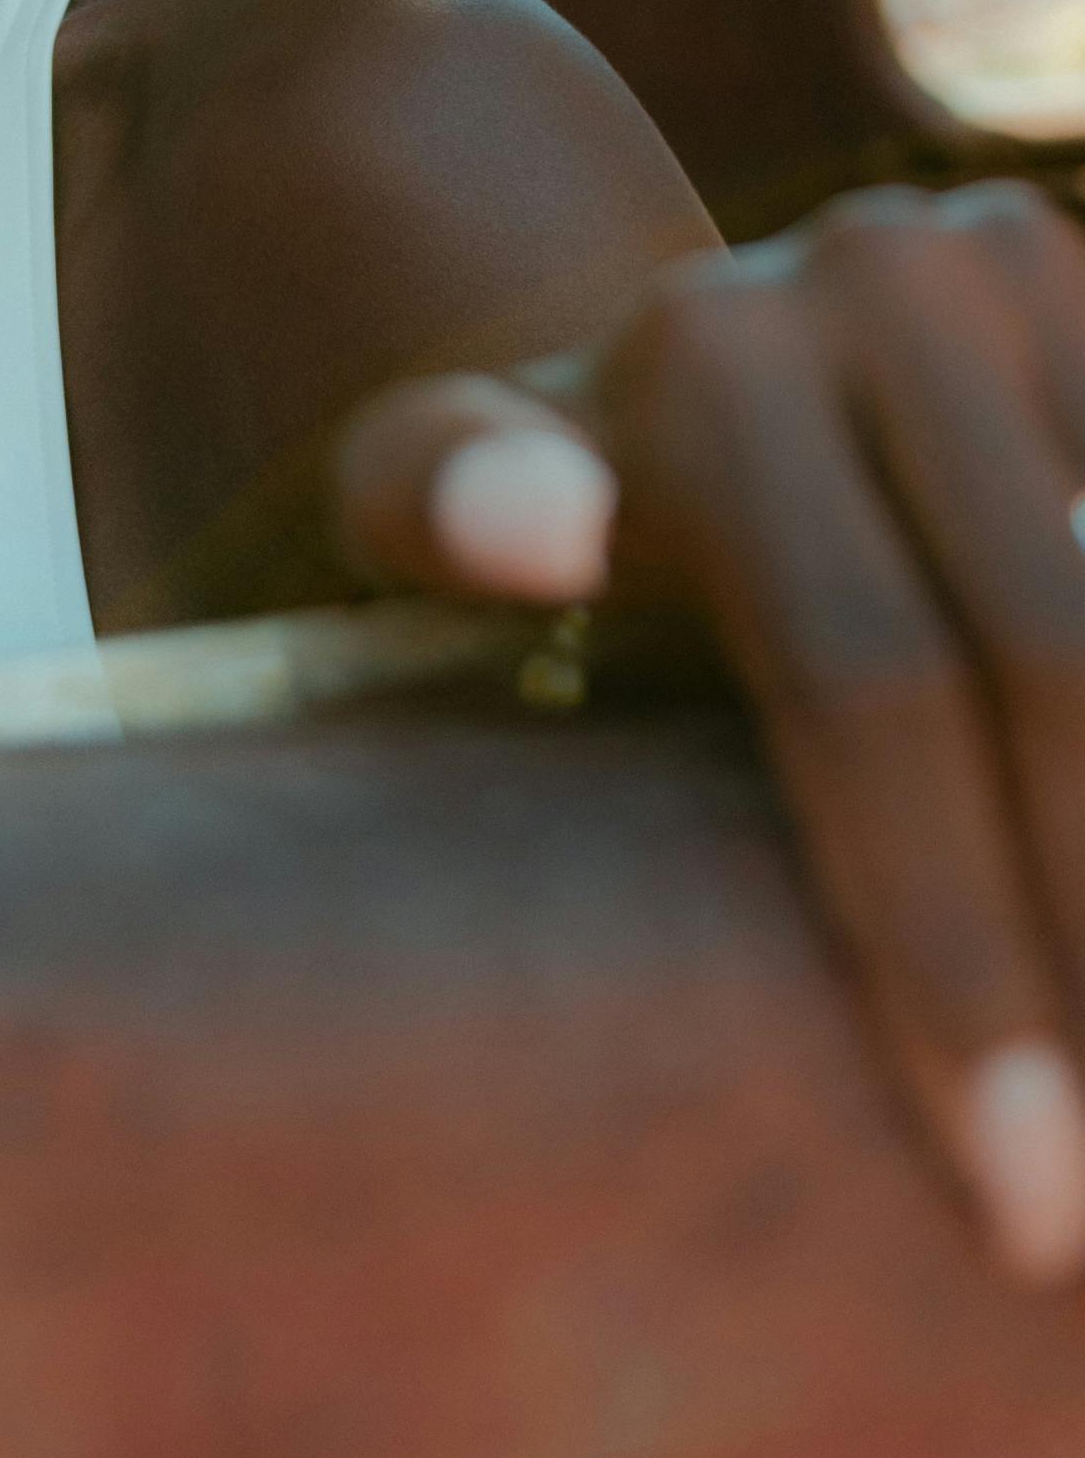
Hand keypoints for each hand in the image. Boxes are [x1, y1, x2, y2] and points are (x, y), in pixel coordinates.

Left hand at [334, 179, 1084, 1287]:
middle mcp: (883, 272)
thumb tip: (530, 528)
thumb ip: (435, 499)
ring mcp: (1023, 258)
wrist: (712, 347)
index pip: (862, 681)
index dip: (950, 946)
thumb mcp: (434, 499)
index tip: (1017, 1200)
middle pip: (1047, 653)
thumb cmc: (551, 514)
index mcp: (711, 359)